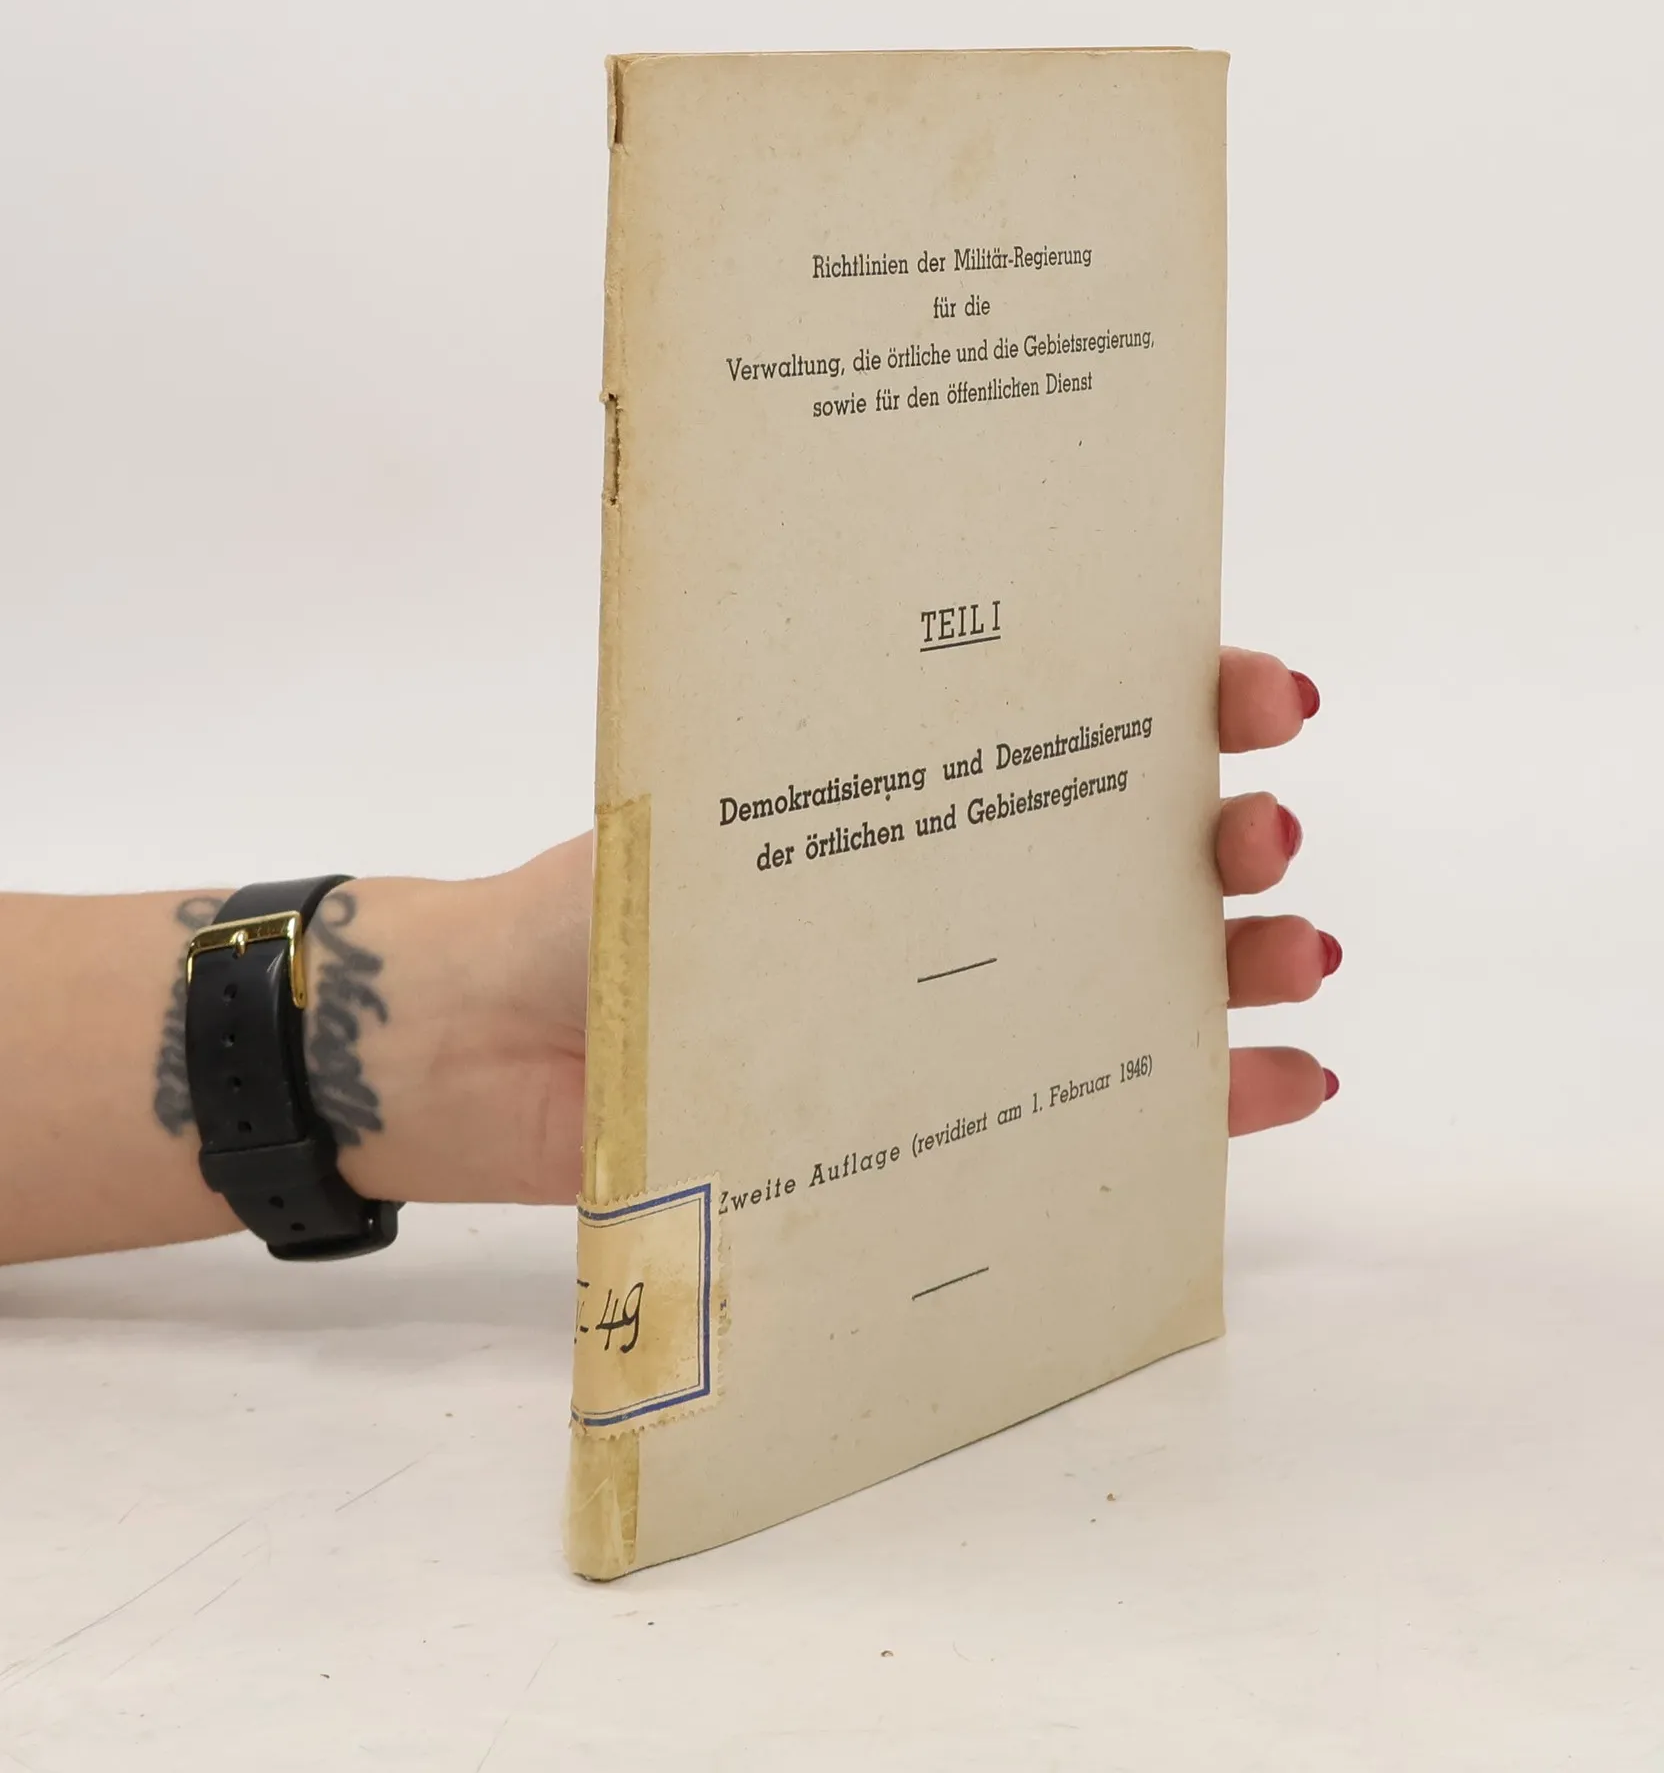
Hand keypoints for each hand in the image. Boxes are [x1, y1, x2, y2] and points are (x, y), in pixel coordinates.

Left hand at [349, 648, 1334, 1205]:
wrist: (505, 1054)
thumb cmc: (594, 908)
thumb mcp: (693, 810)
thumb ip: (796, 767)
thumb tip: (919, 694)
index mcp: (911, 778)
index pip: (1074, 715)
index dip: (1189, 695)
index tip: (1256, 692)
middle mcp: (962, 879)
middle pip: (1142, 840)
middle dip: (1231, 822)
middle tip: (1259, 828)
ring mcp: (973, 996)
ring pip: (1156, 964)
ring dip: (1251, 951)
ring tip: (1293, 951)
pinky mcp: (965, 1107)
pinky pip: (1119, 1097)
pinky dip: (1218, 1093)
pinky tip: (1286, 1077)